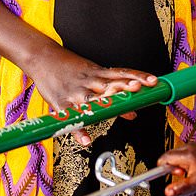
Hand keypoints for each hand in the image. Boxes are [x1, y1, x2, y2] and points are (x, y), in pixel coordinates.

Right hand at [26, 46, 155, 146]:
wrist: (41, 57)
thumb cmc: (68, 67)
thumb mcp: (91, 72)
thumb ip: (110, 87)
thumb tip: (134, 106)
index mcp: (97, 72)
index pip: (122, 73)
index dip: (138, 76)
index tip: (153, 81)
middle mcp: (89, 81)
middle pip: (110, 84)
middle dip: (124, 88)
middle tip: (139, 90)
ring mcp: (75, 92)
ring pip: (93, 99)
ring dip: (105, 105)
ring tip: (117, 111)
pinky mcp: (61, 102)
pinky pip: (71, 117)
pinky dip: (78, 129)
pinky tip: (86, 139)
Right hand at [158, 141, 195, 195]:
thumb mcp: (194, 183)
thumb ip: (179, 187)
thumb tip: (168, 192)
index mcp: (189, 155)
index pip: (167, 157)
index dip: (162, 165)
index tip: (159, 171)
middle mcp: (191, 146)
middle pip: (171, 154)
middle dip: (172, 165)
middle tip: (180, 174)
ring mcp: (195, 144)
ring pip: (177, 152)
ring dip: (178, 161)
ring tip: (187, 170)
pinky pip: (184, 150)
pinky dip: (184, 158)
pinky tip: (191, 165)